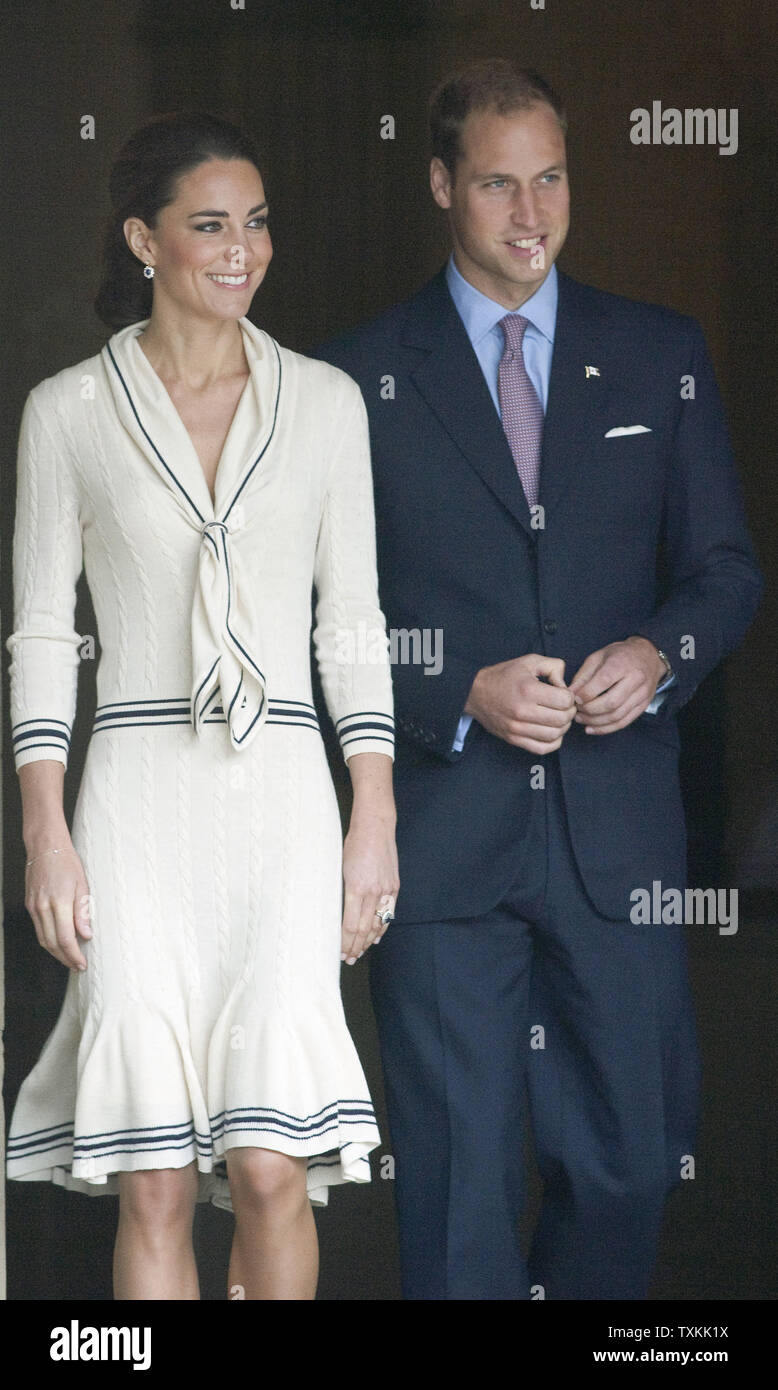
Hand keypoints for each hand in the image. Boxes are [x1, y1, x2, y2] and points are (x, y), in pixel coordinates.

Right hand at [24, 841, 92, 969]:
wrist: (45, 847)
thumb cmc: (67, 863)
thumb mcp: (82, 885)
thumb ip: (83, 912)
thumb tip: (86, 935)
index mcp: (59, 901)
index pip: (66, 938)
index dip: (74, 955)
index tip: (82, 963)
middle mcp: (43, 907)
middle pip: (52, 943)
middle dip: (66, 958)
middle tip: (78, 966)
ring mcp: (34, 907)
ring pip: (43, 939)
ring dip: (56, 953)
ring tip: (70, 959)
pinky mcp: (30, 905)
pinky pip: (39, 929)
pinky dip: (49, 940)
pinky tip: (59, 944)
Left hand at [340, 810, 399, 964]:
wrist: (375, 827)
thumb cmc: (354, 844)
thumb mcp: (342, 869)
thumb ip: (345, 892)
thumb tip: (341, 913)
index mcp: (356, 888)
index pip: (350, 925)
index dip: (345, 941)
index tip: (340, 952)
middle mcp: (372, 892)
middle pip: (363, 929)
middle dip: (356, 946)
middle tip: (349, 959)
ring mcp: (386, 890)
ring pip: (377, 924)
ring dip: (368, 941)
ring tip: (360, 952)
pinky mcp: (394, 886)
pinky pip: (388, 913)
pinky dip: (382, 927)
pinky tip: (376, 937)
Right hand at [464, 654, 575, 752]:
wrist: (475, 693)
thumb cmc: (504, 676)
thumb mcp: (529, 661)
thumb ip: (554, 666)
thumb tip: (566, 686)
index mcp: (528, 690)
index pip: (565, 700)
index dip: (570, 696)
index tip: (563, 693)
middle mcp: (523, 711)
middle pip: (562, 719)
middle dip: (569, 712)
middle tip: (565, 706)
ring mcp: (517, 728)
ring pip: (555, 735)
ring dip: (563, 727)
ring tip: (558, 718)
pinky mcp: (513, 739)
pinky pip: (542, 749)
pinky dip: (554, 742)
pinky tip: (552, 731)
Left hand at [569, 636, 666, 734]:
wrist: (649, 656)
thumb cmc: (620, 655)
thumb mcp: (598, 657)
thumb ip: (583, 676)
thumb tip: (570, 693)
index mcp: (622, 663)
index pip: (603, 681)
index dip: (586, 693)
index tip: (575, 698)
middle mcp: (635, 679)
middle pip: (611, 702)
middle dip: (590, 710)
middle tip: (576, 711)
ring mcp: (642, 694)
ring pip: (617, 715)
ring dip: (595, 722)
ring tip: (581, 719)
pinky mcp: (644, 705)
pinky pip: (624, 722)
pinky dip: (606, 728)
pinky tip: (592, 728)